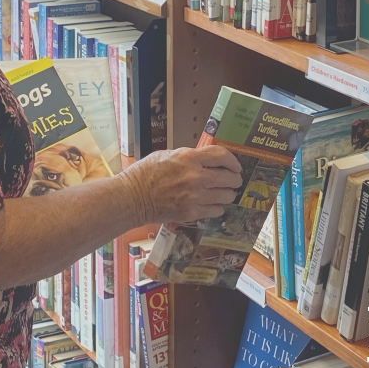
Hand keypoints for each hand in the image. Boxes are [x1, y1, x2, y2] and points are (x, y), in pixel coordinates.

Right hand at [119, 146, 242, 223]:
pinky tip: (212, 204)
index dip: (233, 161)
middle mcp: (196, 177)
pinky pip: (217, 210)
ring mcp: (195, 196)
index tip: (236, 166)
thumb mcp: (167, 155)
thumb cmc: (145, 174)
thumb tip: (208, 160)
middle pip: (229, 178)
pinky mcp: (192, 212)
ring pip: (226, 195)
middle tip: (234, 181)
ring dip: (227, 194)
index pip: (222, 155)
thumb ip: (190, 157)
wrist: (132, 198)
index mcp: (189, 158)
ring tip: (222, 193)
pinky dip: (217, 207)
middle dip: (234, 179)